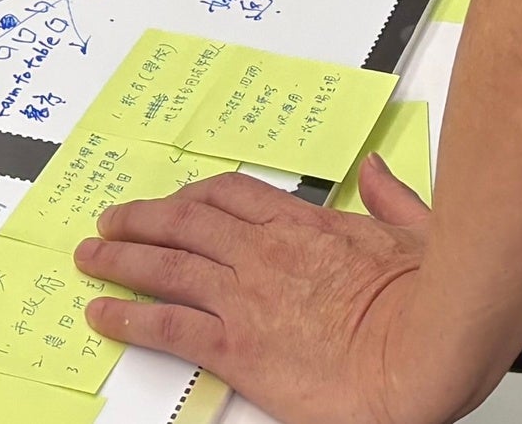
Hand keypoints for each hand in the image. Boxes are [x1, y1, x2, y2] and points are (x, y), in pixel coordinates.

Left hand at [83, 161, 479, 423]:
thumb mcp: (418, 232)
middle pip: (186, 222)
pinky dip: (128, 316)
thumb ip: (389, 198)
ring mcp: (247, 297)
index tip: (175, 202)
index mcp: (308, 226)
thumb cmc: (428, 301)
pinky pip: (167, 324)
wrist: (424, 351)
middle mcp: (266, 254)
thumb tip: (375, 170)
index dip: (193, 198)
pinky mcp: (237, 345)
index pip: (232, 198)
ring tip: (92, 257)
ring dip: (122, 259)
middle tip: (111, 223)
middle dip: (143, 220)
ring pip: (167, 264)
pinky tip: (104, 314)